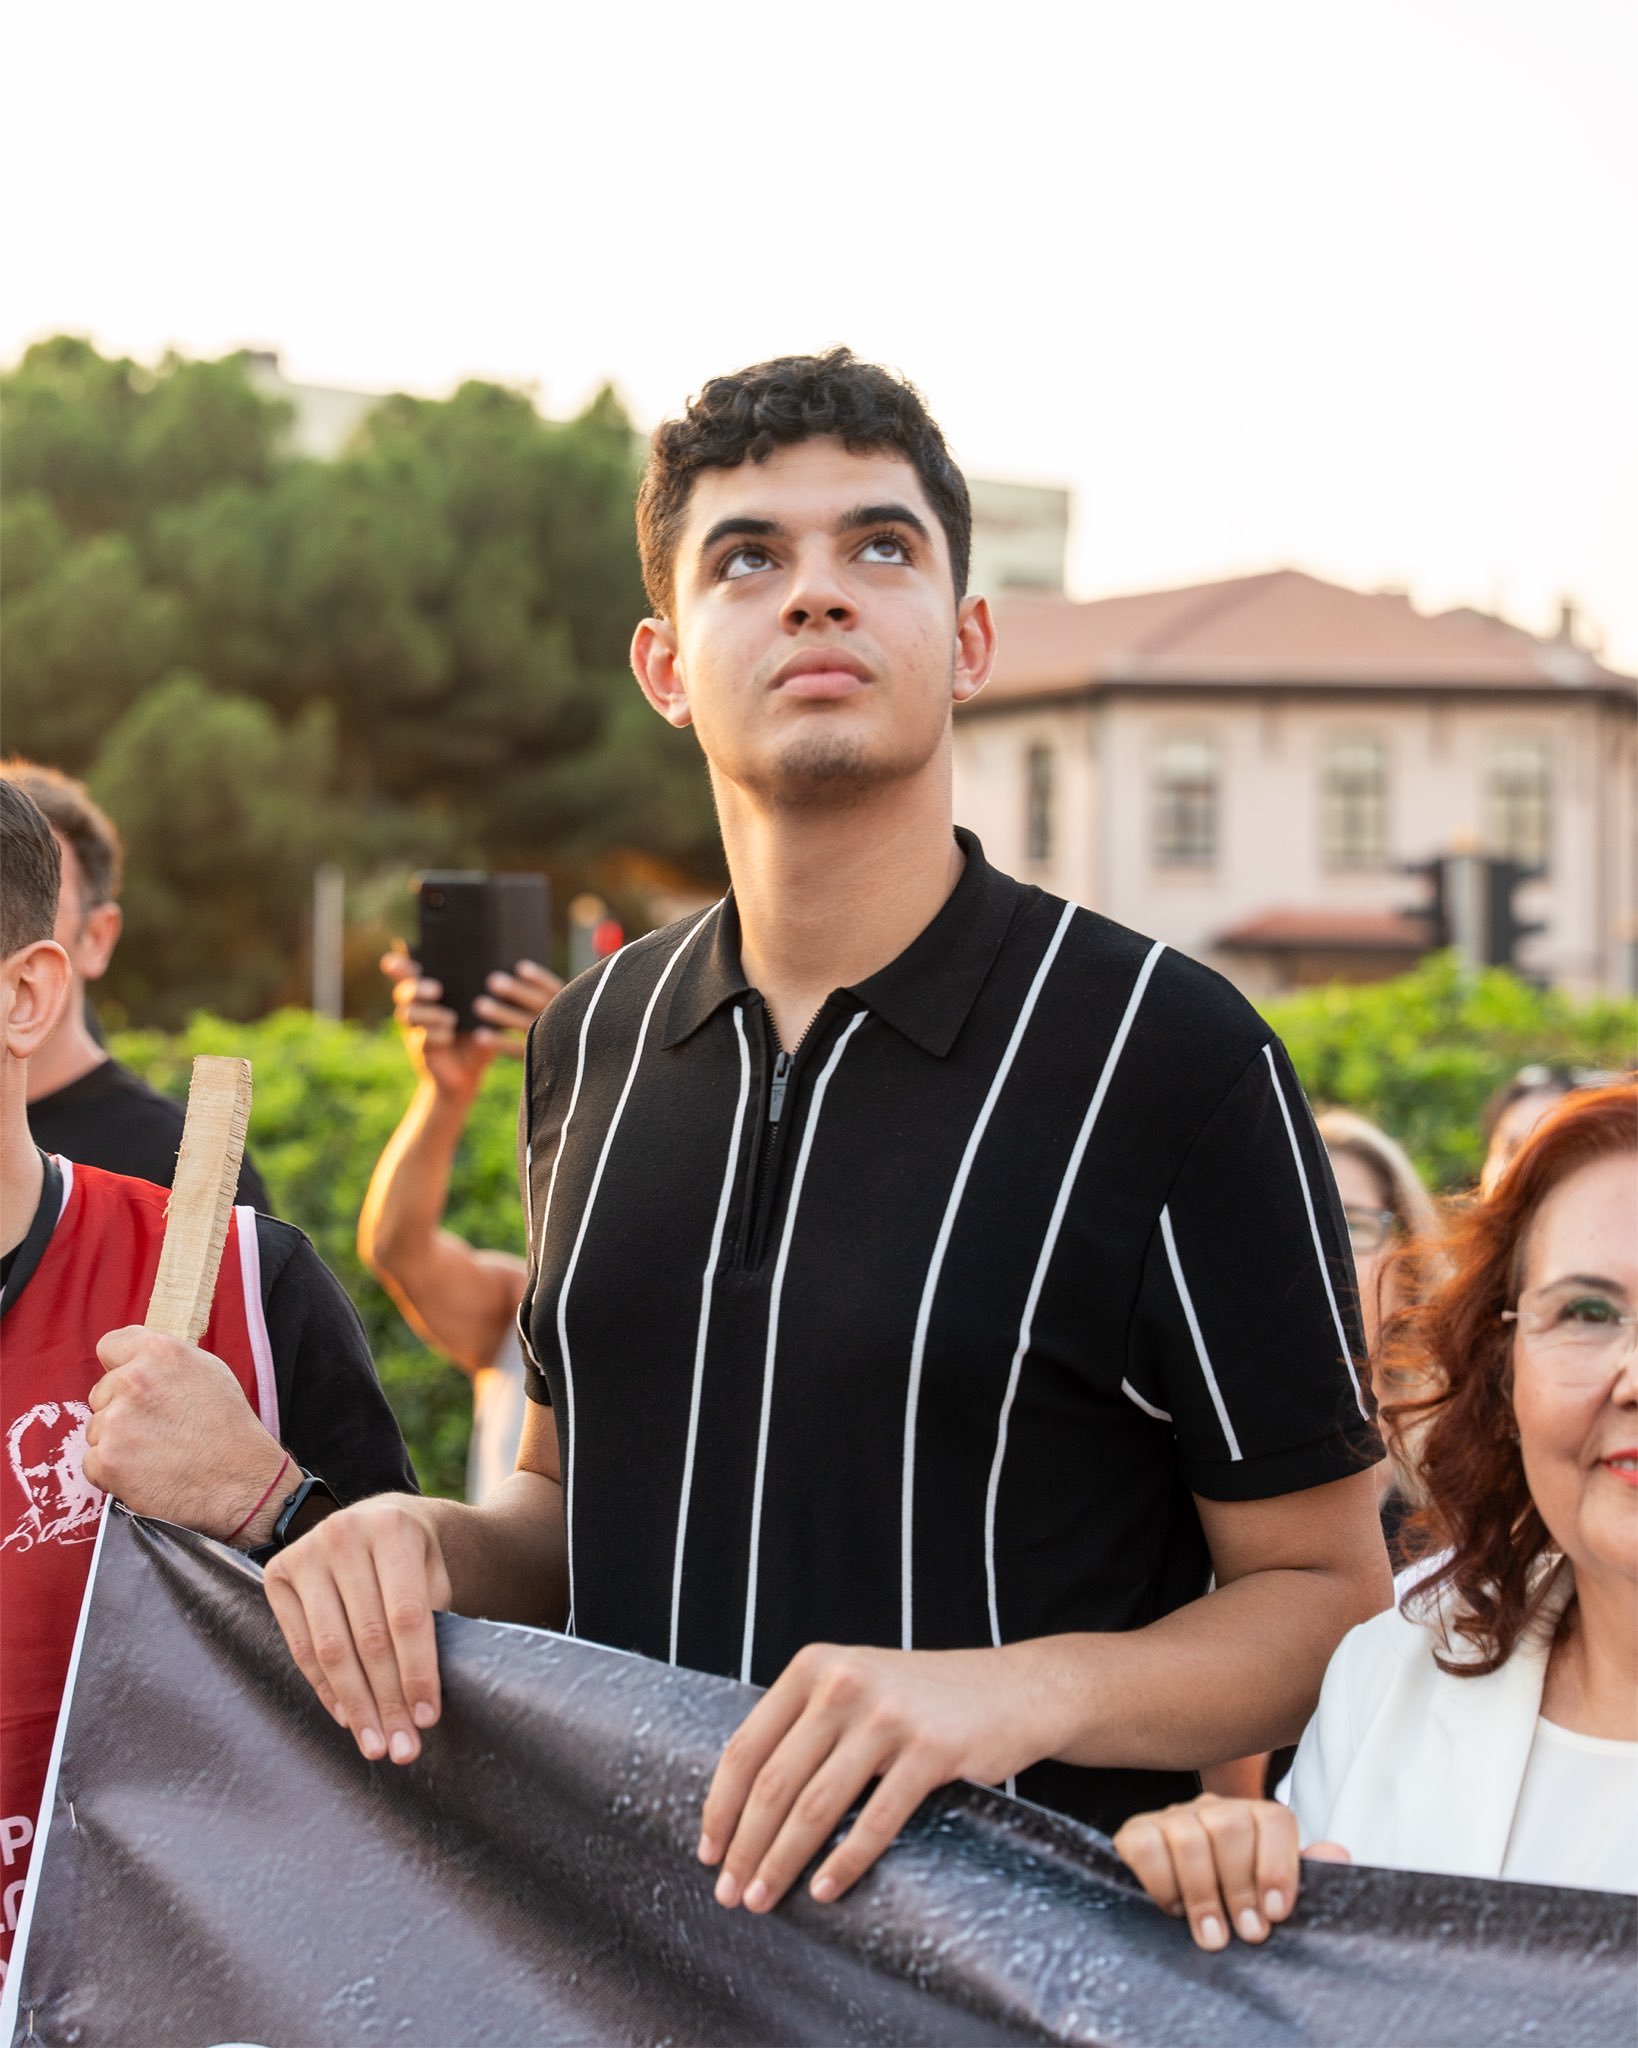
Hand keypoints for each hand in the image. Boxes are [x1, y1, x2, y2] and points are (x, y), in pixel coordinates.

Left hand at [84, 1326, 286, 1542]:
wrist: (241, 1481)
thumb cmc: (230, 1428)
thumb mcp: (209, 1371)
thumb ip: (166, 1362)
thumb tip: (137, 1362)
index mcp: (160, 1353)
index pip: (110, 1346)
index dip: (121, 1367)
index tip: (133, 1385)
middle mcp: (133, 1380)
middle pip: (101, 1392)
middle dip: (120, 1409)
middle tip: (156, 1428)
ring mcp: (116, 1421)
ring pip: (97, 1429)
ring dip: (117, 1442)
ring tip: (156, 1453)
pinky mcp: (106, 1459)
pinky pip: (94, 1462)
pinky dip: (114, 1471)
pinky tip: (146, 1472)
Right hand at [262, 1494, 451, 1765]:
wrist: (375, 1517)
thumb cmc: (414, 1555)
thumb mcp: (434, 1572)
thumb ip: (431, 1622)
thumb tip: (420, 1702)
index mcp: (393, 1528)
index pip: (407, 1616)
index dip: (417, 1673)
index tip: (427, 1719)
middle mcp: (344, 1534)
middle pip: (368, 1638)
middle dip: (387, 1701)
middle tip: (402, 1748)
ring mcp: (305, 1552)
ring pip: (331, 1649)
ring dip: (355, 1706)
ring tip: (375, 1746)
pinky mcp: (277, 1573)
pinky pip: (302, 1647)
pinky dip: (326, 1688)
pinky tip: (348, 1717)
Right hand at [382, 948, 560, 1093]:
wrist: (469, 1073)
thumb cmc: (477, 1034)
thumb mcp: (483, 1014)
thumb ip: (486, 996)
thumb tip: (504, 974)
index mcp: (430, 993)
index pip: (409, 973)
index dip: (399, 965)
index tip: (396, 958)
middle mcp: (418, 1007)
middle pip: (403, 991)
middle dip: (416, 988)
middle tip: (436, 989)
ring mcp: (416, 1029)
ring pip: (408, 1014)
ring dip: (429, 1014)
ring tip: (450, 1019)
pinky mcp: (420, 1049)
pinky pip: (421, 1038)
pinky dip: (435, 1036)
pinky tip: (448, 1036)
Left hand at [698, 1642, 1055, 1913]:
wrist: (1013, 1689)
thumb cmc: (921, 1701)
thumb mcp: (853, 1688)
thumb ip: (803, 1725)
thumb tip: (740, 1804)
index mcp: (813, 1667)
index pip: (746, 1746)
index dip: (720, 1807)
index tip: (708, 1853)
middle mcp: (843, 1684)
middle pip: (773, 1782)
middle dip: (745, 1847)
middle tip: (731, 1894)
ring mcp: (888, 1715)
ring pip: (815, 1806)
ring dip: (782, 1862)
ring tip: (764, 1900)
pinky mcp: (930, 1749)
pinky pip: (875, 1820)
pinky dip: (844, 1863)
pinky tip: (824, 1891)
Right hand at [1112, 1793, 1351, 1949]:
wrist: (1175, 1912)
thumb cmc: (1234, 1907)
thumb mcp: (1272, 1898)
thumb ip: (1305, 1878)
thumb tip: (1337, 1855)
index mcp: (1253, 1819)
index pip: (1272, 1819)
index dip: (1277, 1866)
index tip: (1276, 1914)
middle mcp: (1213, 1810)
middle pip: (1230, 1824)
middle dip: (1240, 1885)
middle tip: (1247, 1934)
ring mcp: (1171, 1818)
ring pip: (1188, 1835)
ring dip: (1202, 1893)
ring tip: (1212, 1937)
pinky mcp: (1134, 1834)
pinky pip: (1145, 1845)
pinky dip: (1160, 1881)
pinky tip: (1171, 1909)